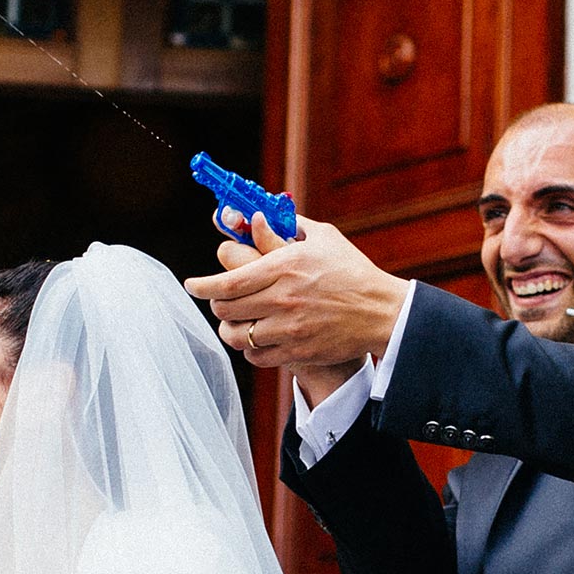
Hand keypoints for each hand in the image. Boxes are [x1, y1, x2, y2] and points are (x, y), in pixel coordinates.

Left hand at [183, 211, 406, 372]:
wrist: (381, 312)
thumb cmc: (351, 271)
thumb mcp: (323, 238)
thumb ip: (285, 226)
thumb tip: (255, 217)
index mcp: (285, 266)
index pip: (228, 281)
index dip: (202, 286)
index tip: (193, 285)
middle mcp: (283, 299)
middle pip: (226, 309)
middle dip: (216, 305)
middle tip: (219, 301)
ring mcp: (290, 328)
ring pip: (237, 336)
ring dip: (231, 329)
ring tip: (236, 322)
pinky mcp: (298, 351)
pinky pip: (256, 356)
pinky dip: (250, 349)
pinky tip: (257, 339)